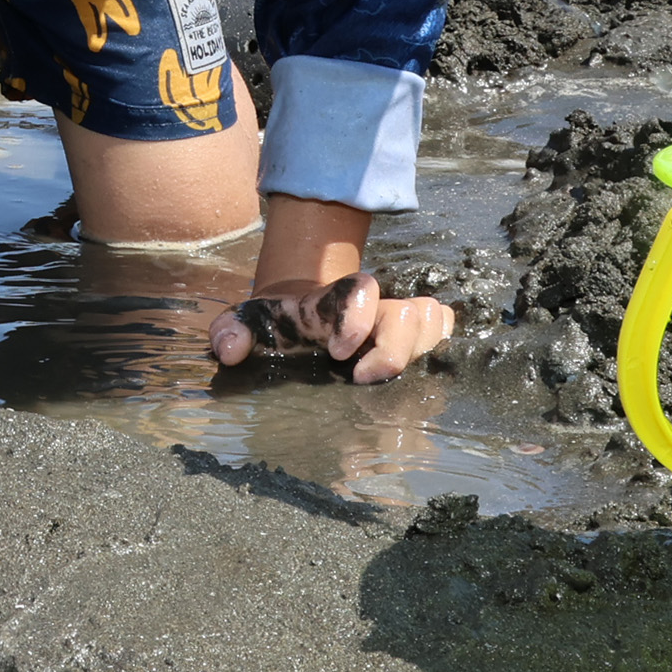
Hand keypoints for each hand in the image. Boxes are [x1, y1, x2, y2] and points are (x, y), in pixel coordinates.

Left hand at [212, 274, 455, 384]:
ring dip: (419, 351)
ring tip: (384, 379)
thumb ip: (231, 331)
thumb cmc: (277, 324)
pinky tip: (406, 381)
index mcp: (335, 300)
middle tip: (361, 379)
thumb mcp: (247, 322)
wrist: (301, 317)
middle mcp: (374, 307)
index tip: (337, 354)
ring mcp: (397, 322)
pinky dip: (435, 356)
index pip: (362, 289)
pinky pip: (443, 336)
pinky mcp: (412, 341)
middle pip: (411, 312)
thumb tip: (229, 351)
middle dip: (395, 351)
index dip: (358, 319)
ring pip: (433, 319)